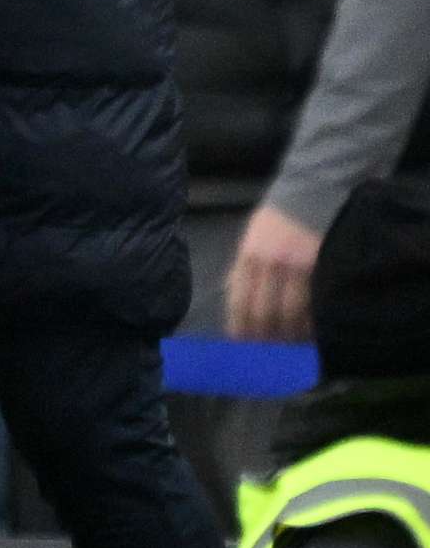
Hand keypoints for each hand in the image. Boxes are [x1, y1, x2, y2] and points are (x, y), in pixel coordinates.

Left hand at [228, 201, 324, 341]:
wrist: (309, 194)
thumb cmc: (277, 220)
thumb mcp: (251, 240)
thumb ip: (242, 267)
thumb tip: (230, 294)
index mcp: (246, 257)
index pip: (238, 300)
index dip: (239, 326)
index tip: (242, 343)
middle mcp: (265, 264)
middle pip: (261, 311)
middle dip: (263, 336)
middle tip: (267, 353)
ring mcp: (292, 267)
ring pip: (286, 313)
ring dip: (287, 335)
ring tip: (288, 348)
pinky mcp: (316, 267)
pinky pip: (310, 304)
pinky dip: (308, 323)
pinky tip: (308, 334)